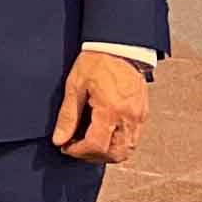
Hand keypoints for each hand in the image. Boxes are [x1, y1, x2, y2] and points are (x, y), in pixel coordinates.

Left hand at [52, 47, 151, 165]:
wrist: (120, 46)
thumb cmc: (98, 61)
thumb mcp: (75, 85)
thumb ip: (67, 116)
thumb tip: (59, 138)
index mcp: (110, 109)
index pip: (96, 146)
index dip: (78, 152)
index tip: (66, 146)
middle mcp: (128, 117)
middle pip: (114, 154)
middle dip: (93, 156)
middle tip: (77, 147)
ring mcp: (138, 116)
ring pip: (126, 150)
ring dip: (107, 152)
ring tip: (90, 141)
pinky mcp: (142, 113)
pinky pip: (133, 138)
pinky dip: (118, 143)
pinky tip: (104, 133)